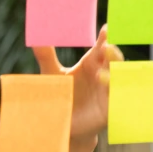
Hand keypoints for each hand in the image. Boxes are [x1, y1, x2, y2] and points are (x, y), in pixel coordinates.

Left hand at [31, 25, 123, 144]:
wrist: (61, 123)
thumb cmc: (60, 94)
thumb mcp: (52, 74)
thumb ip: (46, 56)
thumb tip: (35, 38)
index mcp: (91, 62)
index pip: (100, 46)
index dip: (105, 37)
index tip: (106, 29)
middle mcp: (103, 73)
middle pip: (113, 60)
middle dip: (112, 54)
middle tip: (106, 47)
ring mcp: (108, 91)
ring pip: (117, 80)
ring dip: (111, 76)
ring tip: (100, 74)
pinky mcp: (108, 109)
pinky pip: (116, 102)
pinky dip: (113, 97)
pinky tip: (108, 94)